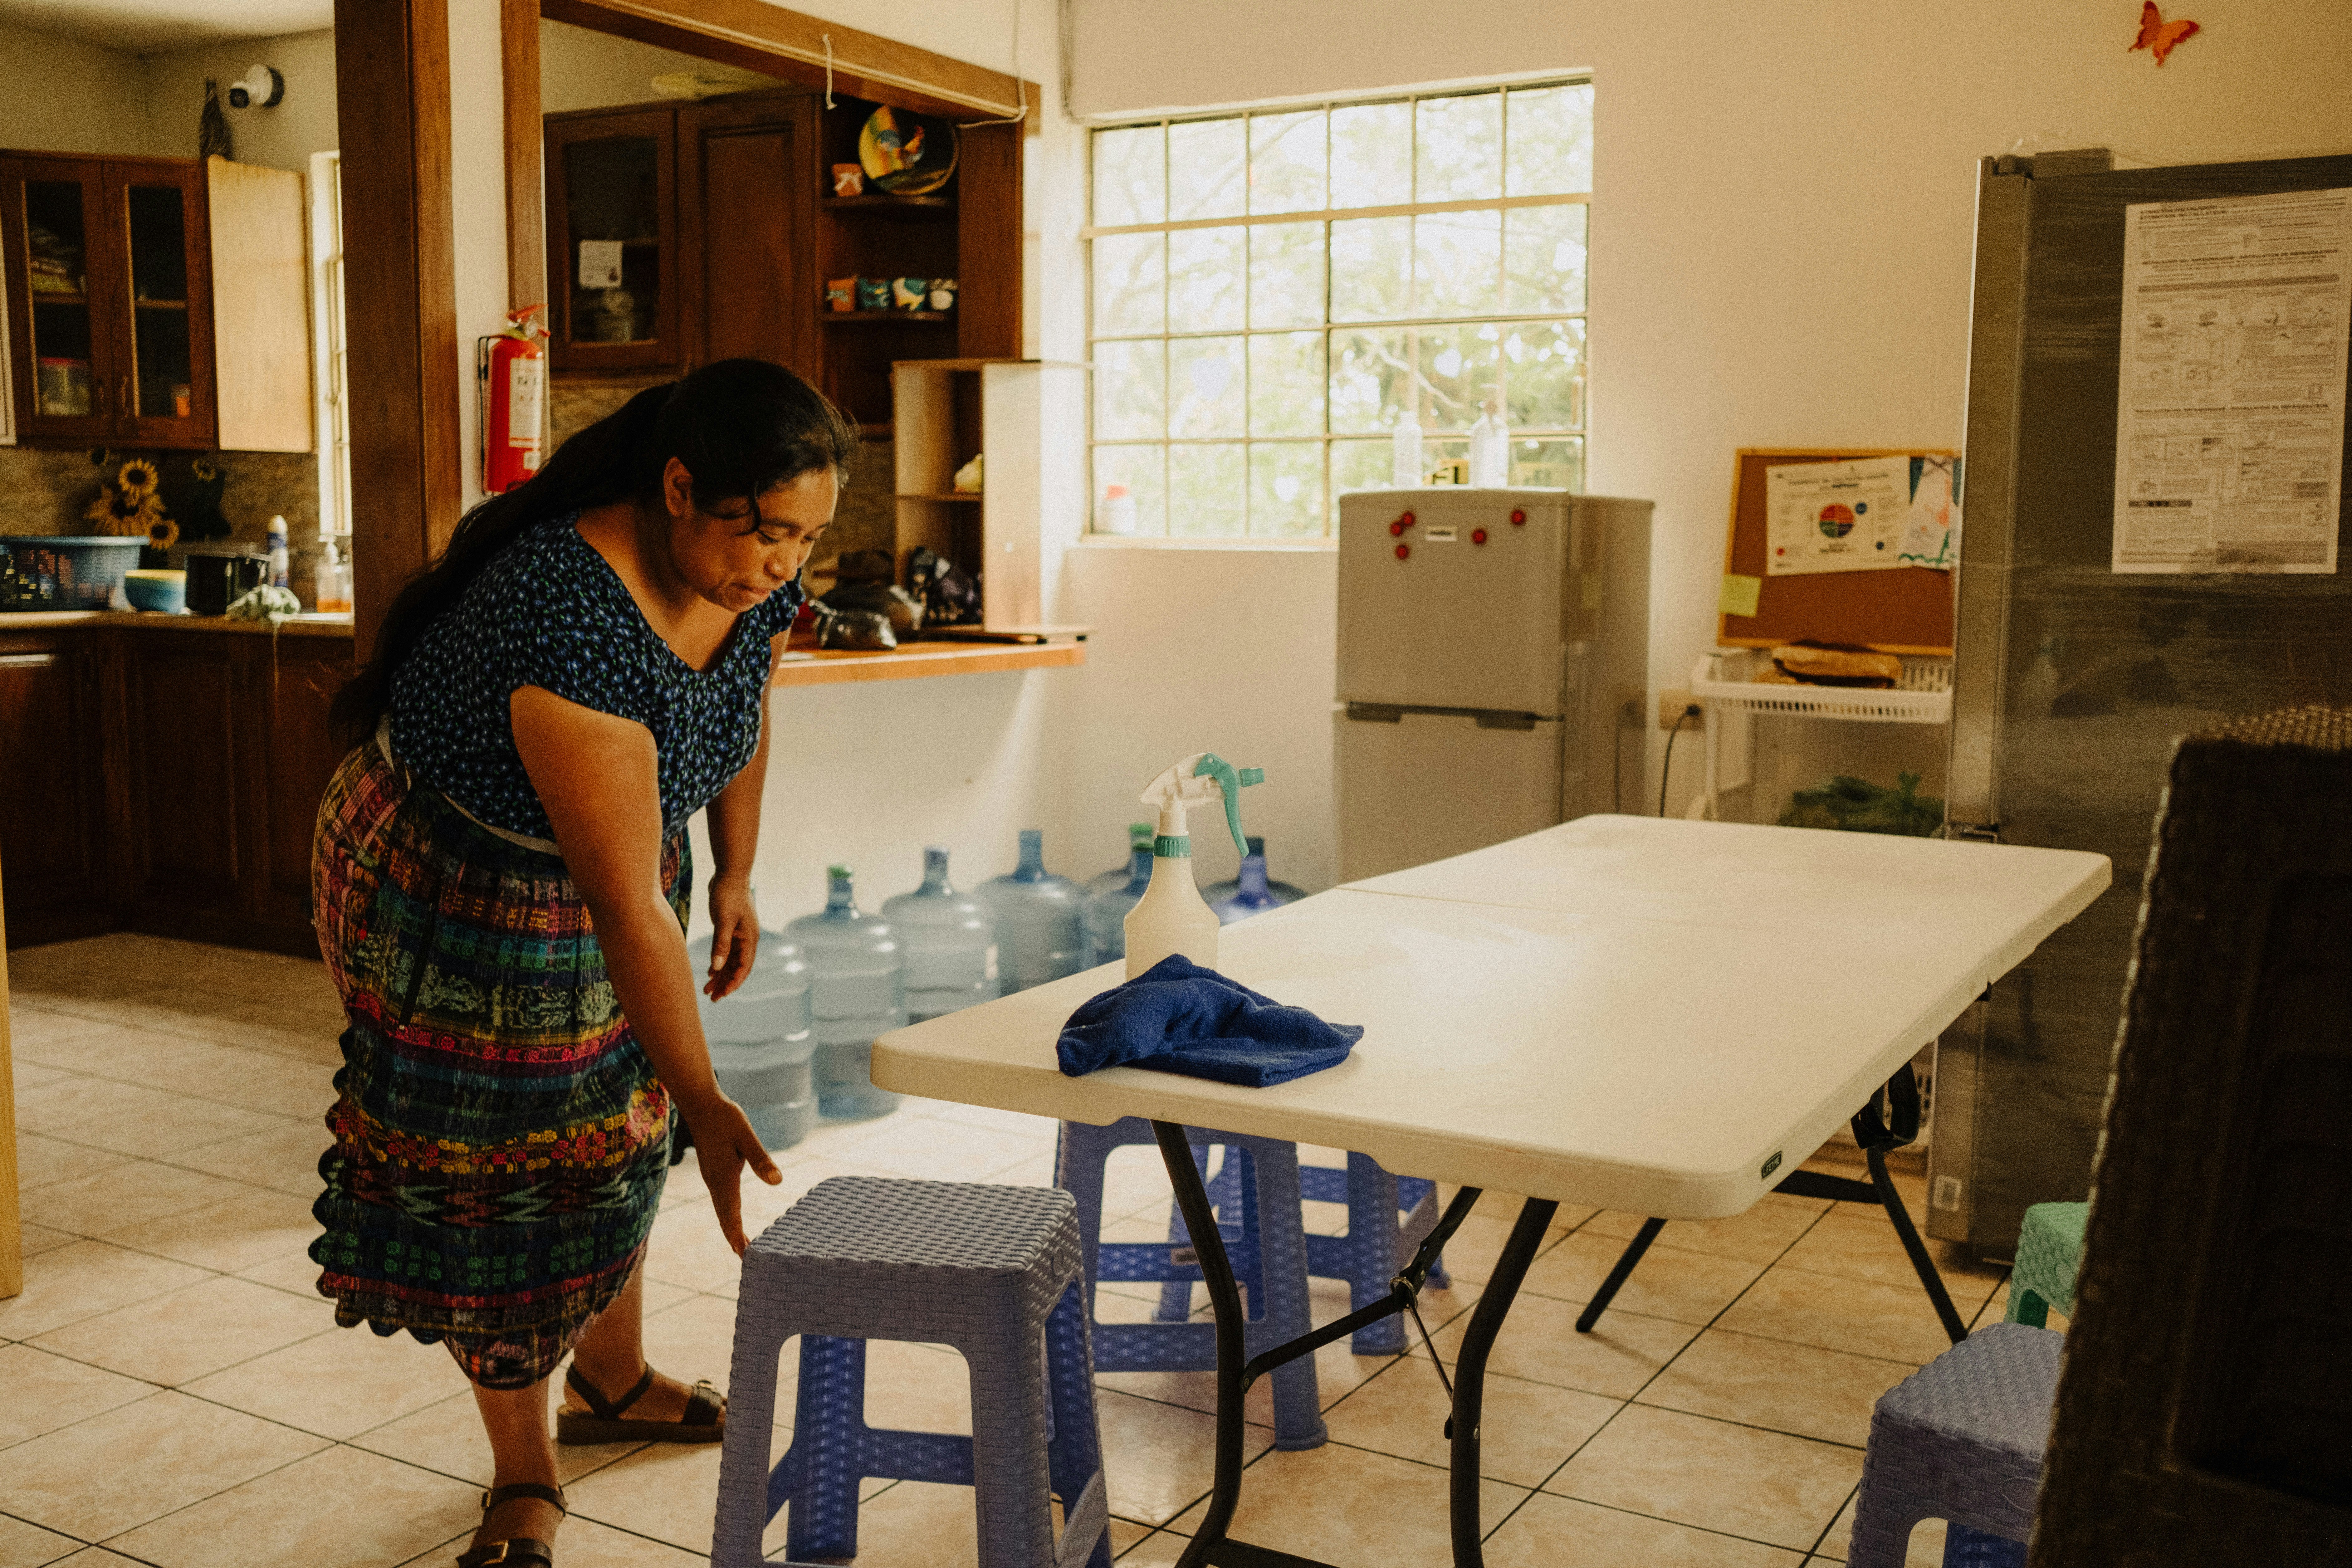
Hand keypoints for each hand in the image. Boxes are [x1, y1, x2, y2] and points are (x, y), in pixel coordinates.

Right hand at [684, 1095, 782, 1254]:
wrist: (700, 1104)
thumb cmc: (724, 1119)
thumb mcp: (746, 1137)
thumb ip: (761, 1159)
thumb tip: (778, 1181)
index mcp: (724, 1178)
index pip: (730, 1215)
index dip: (737, 1237)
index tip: (745, 1256)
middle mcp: (715, 1182)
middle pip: (724, 1217)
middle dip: (734, 1238)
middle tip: (746, 1258)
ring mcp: (711, 1177)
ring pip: (721, 1208)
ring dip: (730, 1226)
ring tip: (741, 1242)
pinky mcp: (712, 1170)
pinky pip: (720, 1198)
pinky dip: (727, 1212)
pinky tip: (733, 1213)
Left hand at [704, 876, 759, 1000]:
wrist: (729, 874)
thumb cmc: (728, 894)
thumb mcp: (723, 920)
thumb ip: (721, 944)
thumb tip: (717, 968)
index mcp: (749, 939)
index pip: (744, 967)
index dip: (734, 983)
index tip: (723, 995)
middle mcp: (747, 939)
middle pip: (737, 968)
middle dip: (725, 984)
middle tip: (712, 998)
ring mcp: (739, 935)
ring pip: (730, 961)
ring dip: (720, 975)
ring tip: (707, 989)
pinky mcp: (730, 930)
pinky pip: (726, 952)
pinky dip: (718, 963)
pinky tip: (709, 972)